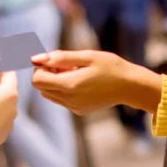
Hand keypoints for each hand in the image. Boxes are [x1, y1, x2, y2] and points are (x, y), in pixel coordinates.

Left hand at [31, 50, 161, 115]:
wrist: (130, 86)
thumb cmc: (110, 66)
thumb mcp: (87, 56)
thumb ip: (61, 57)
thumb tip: (37, 58)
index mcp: (69, 85)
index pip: (37, 79)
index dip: (42, 67)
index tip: (57, 60)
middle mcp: (69, 99)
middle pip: (41, 88)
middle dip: (48, 74)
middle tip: (66, 65)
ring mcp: (74, 107)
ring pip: (49, 94)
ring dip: (55, 82)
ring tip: (74, 73)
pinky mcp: (79, 110)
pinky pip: (61, 100)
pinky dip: (64, 90)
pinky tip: (81, 82)